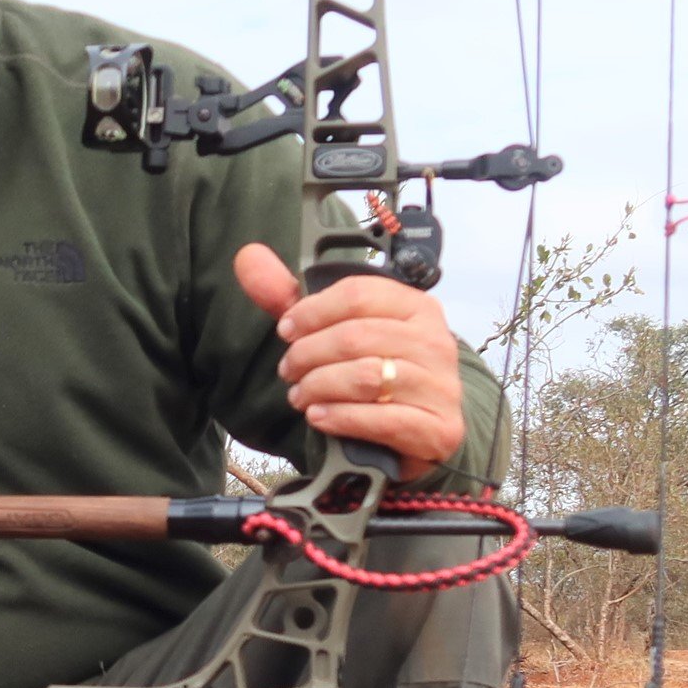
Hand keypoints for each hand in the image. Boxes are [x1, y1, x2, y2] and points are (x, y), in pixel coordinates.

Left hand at [234, 243, 468, 476]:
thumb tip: (248, 255)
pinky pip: (380, 419)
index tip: (286, 329)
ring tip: (300, 396)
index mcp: (416, 307)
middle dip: (308, 354)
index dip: (312, 311)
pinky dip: (340, 418)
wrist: (423, 432)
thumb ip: (293, 298)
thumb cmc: (378, 375)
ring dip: (319, 387)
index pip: (358, 294)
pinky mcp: (438, 429)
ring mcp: (440, 386)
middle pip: (355, 336)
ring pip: (364, 377)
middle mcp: (434, 342)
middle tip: (288, 370)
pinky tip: (319, 417)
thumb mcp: (338, 332)